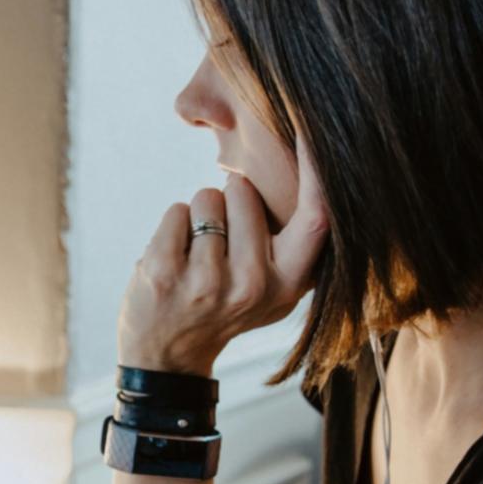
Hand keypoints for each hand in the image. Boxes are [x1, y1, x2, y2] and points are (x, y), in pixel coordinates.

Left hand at [117, 142, 327, 375]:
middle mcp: (253, 285)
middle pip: (244, 190)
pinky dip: (173, 226)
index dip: (317, 169)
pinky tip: (174, 261)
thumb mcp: (273, 288)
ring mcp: (207, 282)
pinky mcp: (165, 273)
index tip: (313, 126)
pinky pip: (177, 211)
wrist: (167, 357)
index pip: (316, 217)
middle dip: (230, 198)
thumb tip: (314, 168)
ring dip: (199, 216)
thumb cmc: (225, 307)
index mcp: (289, 284)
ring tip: (197, 256)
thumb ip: (294, 242)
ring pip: (208, 197)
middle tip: (222, 245)